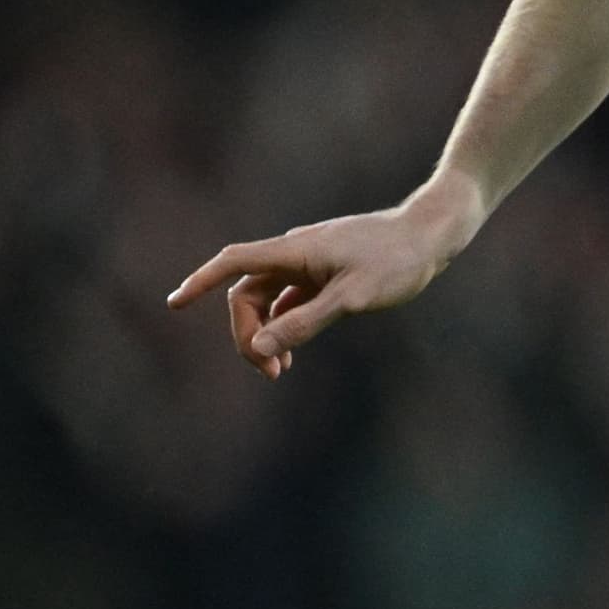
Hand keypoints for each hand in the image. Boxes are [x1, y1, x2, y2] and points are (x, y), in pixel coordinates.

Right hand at [167, 178, 481, 378]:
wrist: (434, 234)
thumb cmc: (398, 261)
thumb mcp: (353, 297)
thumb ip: (305, 322)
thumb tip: (262, 348)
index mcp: (294, 251)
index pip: (233, 264)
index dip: (200, 282)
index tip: (174, 304)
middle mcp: (296, 254)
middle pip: (248, 292)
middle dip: (247, 332)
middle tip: (270, 373)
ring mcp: (311, 263)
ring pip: (269, 299)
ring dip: (266, 332)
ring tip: (279, 370)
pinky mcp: (327, 272)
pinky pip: (291, 300)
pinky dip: (285, 324)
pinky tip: (292, 350)